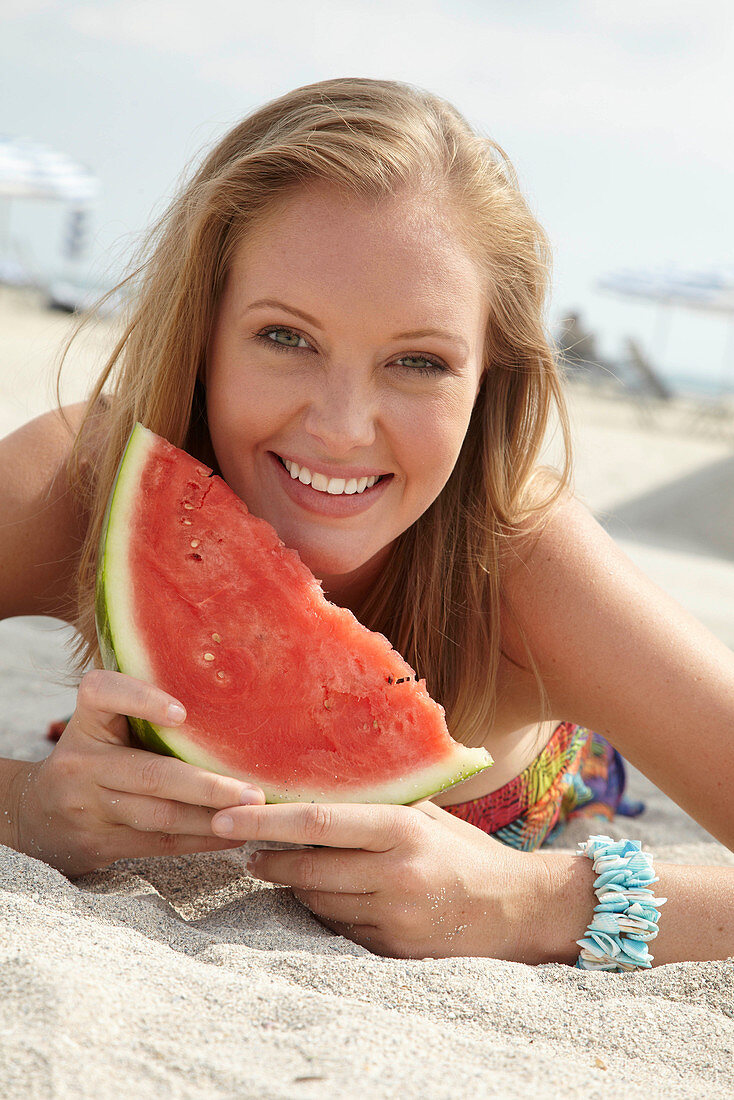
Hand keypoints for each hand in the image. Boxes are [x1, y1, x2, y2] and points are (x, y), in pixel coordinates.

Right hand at [11, 668, 264, 875]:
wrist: (35, 815)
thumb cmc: (93, 756)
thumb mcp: (101, 725)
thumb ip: (142, 710)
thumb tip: (225, 703)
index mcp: (87, 722)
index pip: (103, 695)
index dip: (141, 699)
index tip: (181, 712)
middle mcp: (83, 763)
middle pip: (151, 775)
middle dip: (208, 786)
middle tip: (254, 792)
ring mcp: (89, 807)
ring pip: (159, 816)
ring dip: (212, 819)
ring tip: (254, 815)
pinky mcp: (100, 842)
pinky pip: (158, 843)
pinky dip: (200, 839)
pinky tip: (232, 835)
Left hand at [210, 798, 547, 959]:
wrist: (518, 910)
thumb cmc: (466, 852)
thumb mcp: (428, 815)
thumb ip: (381, 801)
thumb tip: (319, 779)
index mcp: (402, 829)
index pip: (318, 822)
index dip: (266, 821)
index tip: (227, 817)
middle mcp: (395, 873)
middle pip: (307, 869)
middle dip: (266, 860)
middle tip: (239, 848)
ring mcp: (393, 917)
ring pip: (316, 903)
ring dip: (291, 887)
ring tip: (277, 869)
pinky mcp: (393, 951)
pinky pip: (339, 929)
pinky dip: (323, 913)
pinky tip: (324, 898)